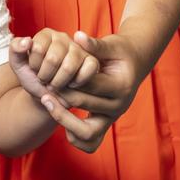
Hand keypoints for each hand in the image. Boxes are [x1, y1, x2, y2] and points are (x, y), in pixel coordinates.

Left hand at [10, 29, 98, 99]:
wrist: (47, 94)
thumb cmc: (33, 77)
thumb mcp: (18, 64)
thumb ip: (15, 49)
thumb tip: (27, 41)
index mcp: (45, 34)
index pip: (37, 49)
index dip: (34, 66)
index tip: (34, 69)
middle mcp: (63, 37)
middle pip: (53, 59)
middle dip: (45, 76)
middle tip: (44, 79)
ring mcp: (78, 49)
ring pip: (69, 67)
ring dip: (58, 82)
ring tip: (54, 84)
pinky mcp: (91, 61)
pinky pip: (88, 70)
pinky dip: (76, 83)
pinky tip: (70, 85)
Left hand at [43, 30, 144, 152]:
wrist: (135, 65)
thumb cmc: (120, 52)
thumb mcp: (111, 45)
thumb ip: (94, 44)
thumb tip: (77, 36)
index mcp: (121, 87)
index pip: (89, 86)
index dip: (67, 78)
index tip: (49, 73)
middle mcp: (119, 106)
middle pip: (85, 106)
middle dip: (61, 95)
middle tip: (44, 86)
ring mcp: (113, 118)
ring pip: (87, 134)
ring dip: (64, 120)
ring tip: (47, 102)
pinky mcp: (106, 124)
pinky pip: (90, 142)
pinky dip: (73, 135)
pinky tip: (59, 115)